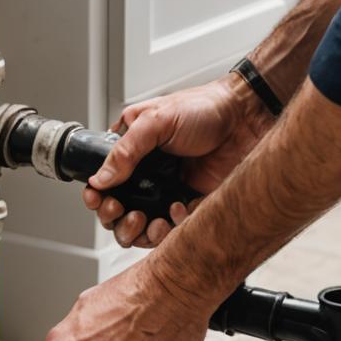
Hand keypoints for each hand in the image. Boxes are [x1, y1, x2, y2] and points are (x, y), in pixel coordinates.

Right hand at [84, 76, 269, 248]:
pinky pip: (173, 232)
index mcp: (133, 150)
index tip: (95, 198)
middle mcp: (148, 174)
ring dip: (137, 231)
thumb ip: (125, 151)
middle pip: (117, 211)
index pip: (104, 180)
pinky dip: (171, 228)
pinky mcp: (191, 207)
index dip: (96, 194)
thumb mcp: (155, 121)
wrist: (245, 120)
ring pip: (142, 228)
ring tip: (143, 220)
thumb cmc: (202, 108)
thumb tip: (100, 178)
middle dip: (113, 217)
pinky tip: (177, 209)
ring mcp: (168, 192)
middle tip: (119, 209)